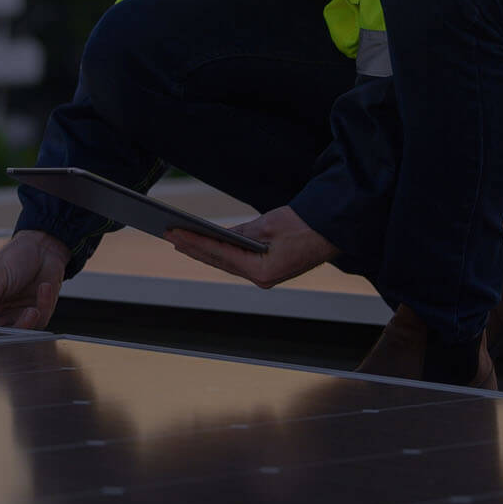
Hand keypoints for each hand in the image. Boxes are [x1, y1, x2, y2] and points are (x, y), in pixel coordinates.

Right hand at [0, 230, 68, 330]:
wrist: (44, 247)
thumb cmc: (15, 256)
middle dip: (5, 336)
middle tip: (12, 331)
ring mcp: (16, 315)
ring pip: (18, 335)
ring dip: (27, 324)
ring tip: (32, 310)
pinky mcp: (36, 314)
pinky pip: (39, 322)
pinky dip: (43, 306)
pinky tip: (44, 288)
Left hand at [165, 205, 337, 288]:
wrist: (333, 230)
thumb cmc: (305, 226)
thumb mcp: (269, 224)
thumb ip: (242, 233)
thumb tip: (219, 236)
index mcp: (262, 271)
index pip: (220, 254)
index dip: (195, 242)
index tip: (174, 233)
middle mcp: (262, 278)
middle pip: (219, 261)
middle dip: (193, 248)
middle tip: (169, 235)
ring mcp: (265, 276)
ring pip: (226, 262)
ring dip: (203, 251)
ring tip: (179, 239)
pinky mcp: (268, 269)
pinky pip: (237, 260)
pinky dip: (220, 251)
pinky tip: (204, 244)